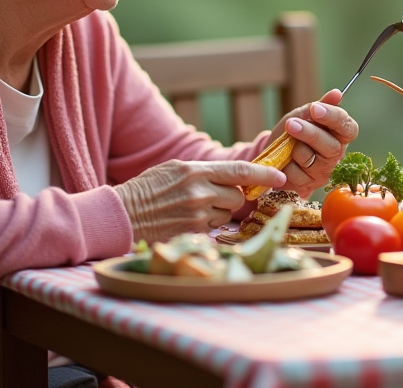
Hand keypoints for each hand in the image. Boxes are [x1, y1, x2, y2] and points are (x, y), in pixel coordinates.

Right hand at [116, 159, 285, 242]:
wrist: (122, 214)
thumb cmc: (148, 189)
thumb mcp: (175, 169)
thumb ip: (204, 172)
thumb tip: (233, 177)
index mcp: (196, 170)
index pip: (240, 171)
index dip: (264, 175)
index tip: (280, 177)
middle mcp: (200, 192)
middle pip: (236, 196)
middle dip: (230, 197)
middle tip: (209, 196)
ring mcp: (197, 215)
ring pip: (226, 213)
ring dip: (217, 212)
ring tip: (191, 208)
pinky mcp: (193, 233)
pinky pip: (213, 228)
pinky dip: (207, 224)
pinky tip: (186, 220)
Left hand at [267, 89, 357, 198]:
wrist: (273, 153)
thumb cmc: (293, 132)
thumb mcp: (302, 115)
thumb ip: (319, 106)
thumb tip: (338, 93)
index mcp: (339, 135)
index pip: (348, 128)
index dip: (333, 118)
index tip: (315, 109)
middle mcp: (335, 154)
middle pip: (331, 147)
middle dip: (309, 134)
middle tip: (291, 124)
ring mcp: (323, 172)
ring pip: (310, 160)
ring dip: (293, 149)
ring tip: (286, 145)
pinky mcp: (309, 185)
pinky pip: (296, 174)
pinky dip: (285, 164)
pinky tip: (284, 161)